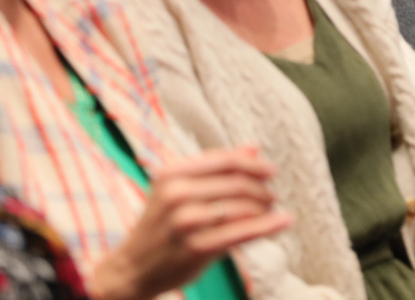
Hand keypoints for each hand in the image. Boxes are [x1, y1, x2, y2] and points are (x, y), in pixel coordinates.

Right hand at [90, 146, 291, 299]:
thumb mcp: (178, 188)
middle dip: (262, 188)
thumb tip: (254, 147)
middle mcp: (177, 194)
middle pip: (237, 183)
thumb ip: (215, 167)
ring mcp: (186, 222)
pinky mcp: (196, 248)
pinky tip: (282, 222)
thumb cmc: (161, 224)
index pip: (226, 160)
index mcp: (172, 173)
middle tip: (272, 196)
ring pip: (243, 206)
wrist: (133, 267)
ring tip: (272, 211)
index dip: (254, 164)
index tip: (271, 171)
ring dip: (266, 208)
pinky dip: (267, 226)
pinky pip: (242, 233)